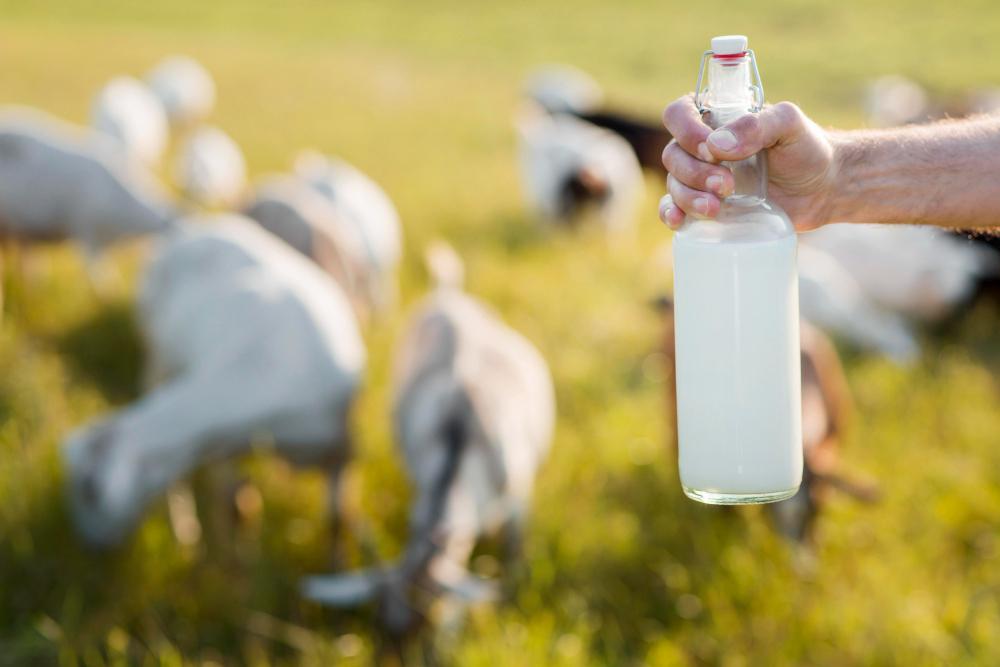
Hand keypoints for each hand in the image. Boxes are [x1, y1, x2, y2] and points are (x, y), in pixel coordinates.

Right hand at [658, 94, 837, 230]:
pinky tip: (679, 221)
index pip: (679, 114)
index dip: (686, 130)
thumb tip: (717, 145)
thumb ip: (758, 125)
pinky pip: (674, 209)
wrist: (822, 190)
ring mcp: (701, 178)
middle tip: (727, 185)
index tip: (710, 148)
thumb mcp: (790, 126)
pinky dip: (671, 214)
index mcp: (716, 118)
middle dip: (695, 172)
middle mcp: (702, 147)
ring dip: (688, 197)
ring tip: (717, 207)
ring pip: (673, 184)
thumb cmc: (806, 149)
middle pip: (672, 154)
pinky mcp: (705, 206)